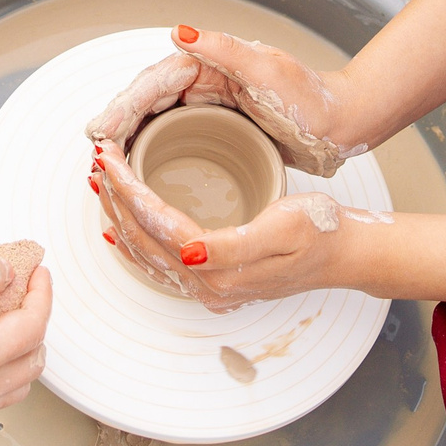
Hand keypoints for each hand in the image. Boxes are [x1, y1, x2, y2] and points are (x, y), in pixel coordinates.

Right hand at [85, 26, 371, 176]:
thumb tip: (179, 32)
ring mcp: (206, 107)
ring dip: (128, 144)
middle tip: (95, 157)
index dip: (122, 107)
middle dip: (116, 128)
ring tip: (106, 170)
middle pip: (145, 104)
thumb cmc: (312, 99)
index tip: (100, 131)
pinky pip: (171, 141)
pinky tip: (138, 177)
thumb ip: (224, 50)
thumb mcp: (268, 71)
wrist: (343, 124)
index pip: (152, 83)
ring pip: (153, 124)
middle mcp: (202, 81)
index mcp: (208, 63)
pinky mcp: (214, 130)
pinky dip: (150, 155)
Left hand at [91, 132, 351, 309]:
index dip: (129, 190)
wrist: (347, 254)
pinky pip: (161, 261)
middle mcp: (209, 285)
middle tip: (98, 161)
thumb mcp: (285, 227)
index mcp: (222, 270)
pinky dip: (136, 240)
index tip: (109, 158)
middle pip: (144, 240)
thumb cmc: (322, 231)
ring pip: (147, 252)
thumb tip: (188, 251)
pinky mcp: (214, 280)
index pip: (159, 225)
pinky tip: (123, 226)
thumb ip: (233, 245)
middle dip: (115, 199)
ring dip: (120, 217)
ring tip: (102, 184)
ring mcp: (210, 286)